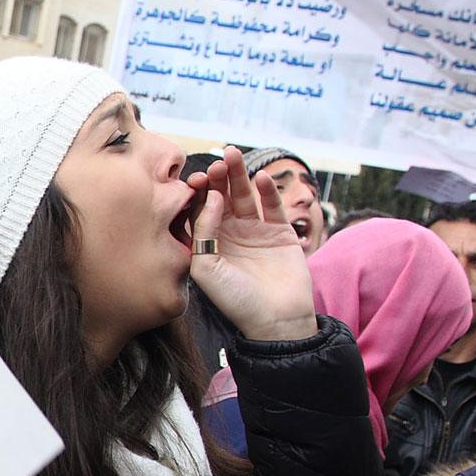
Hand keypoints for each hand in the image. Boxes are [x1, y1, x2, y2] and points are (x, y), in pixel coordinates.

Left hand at [187, 146, 317, 341]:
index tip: (196, 180)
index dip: (198, 192)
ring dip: (240, 175)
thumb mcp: (205, 267)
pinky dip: (268, 191)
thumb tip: (211, 197)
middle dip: (218, 178)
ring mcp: (255, 231)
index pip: (200, 209)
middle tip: (217, 163)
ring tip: (234, 156)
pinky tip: (261, 178)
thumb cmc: (234, 300)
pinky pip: (272, 206)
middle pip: (222, 197)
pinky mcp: (280, 232)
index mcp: (208, 243)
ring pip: (245, 196)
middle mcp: (230, 234)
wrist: (274, 320)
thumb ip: (203, 231)